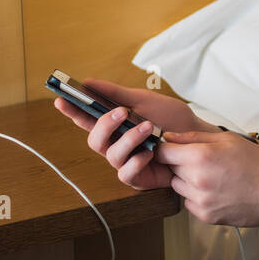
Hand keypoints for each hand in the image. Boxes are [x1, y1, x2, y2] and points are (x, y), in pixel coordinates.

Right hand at [52, 78, 214, 189]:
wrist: (198, 138)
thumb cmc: (171, 119)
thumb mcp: (144, 100)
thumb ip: (116, 93)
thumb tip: (88, 82)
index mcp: (114, 124)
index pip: (87, 118)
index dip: (72, 110)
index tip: (60, 98)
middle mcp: (116, 144)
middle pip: (93, 139)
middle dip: (103, 125)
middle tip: (119, 112)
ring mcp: (126, 161)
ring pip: (110, 155)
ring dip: (128, 139)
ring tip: (149, 127)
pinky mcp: (138, 177)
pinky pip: (125, 173)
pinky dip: (136, 161)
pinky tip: (150, 153)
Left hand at [153, 129, 258, 226]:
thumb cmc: (256, 162)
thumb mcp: (226, 139)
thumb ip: (193, 137)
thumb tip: (168, 137)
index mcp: (200, 157)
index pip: (162, 153)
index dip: (167, 149)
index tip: (174, 149)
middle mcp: (196, 180)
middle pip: (170, 170)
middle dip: (181, 164)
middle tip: (204, 162)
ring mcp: (200, 200)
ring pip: (178, 187)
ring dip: (188, 181)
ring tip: (213, 176)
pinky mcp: (206, 216)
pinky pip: (189, 202)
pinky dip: (197, 196)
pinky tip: (217, 190)